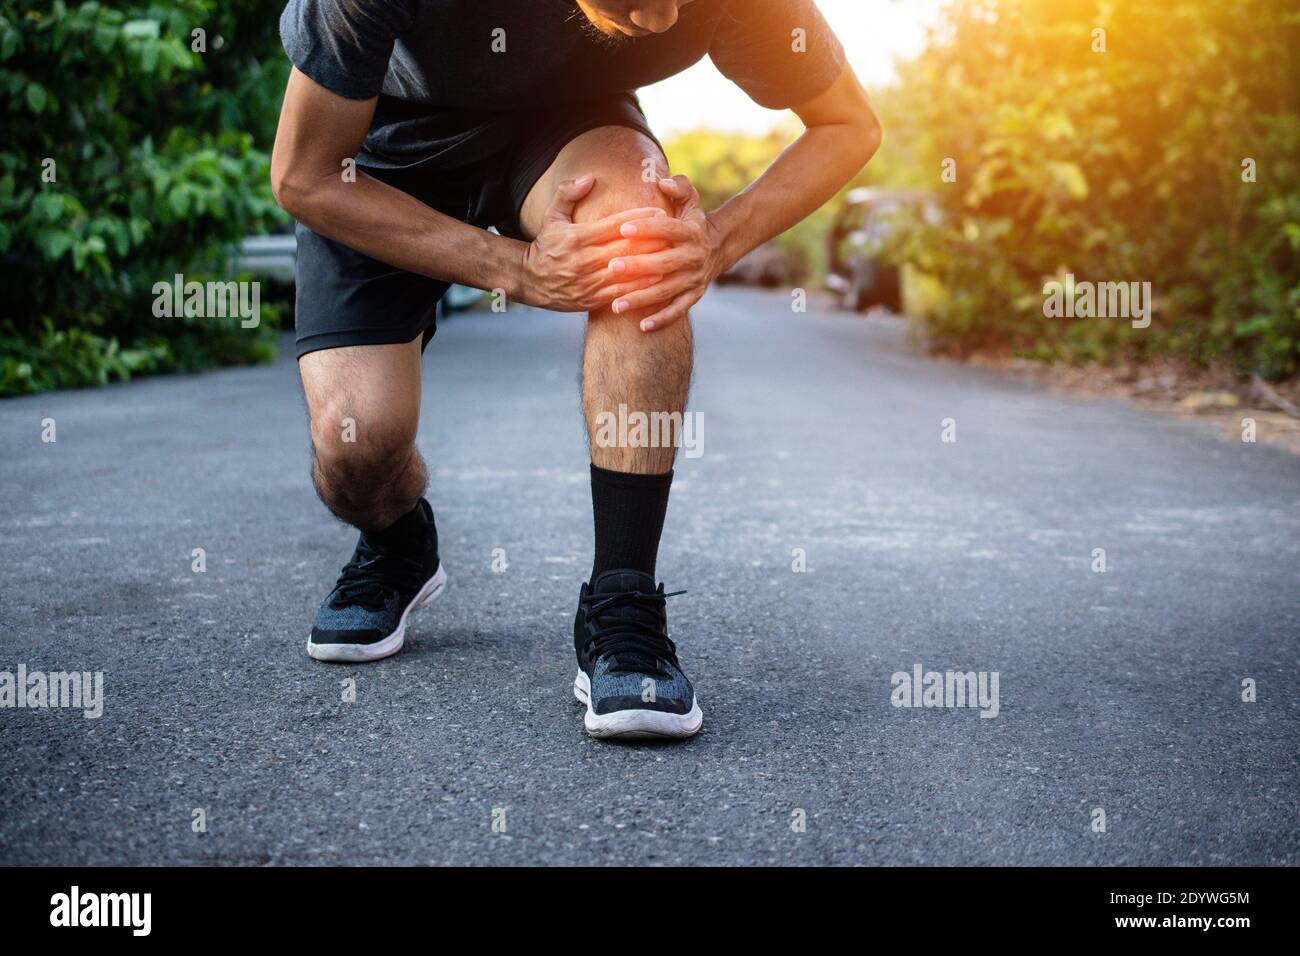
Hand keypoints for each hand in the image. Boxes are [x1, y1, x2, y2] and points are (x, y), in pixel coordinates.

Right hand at [516, 175, 667, 311]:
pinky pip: (619, 294)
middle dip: (651, 242)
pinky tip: (657, 281)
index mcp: (576, 238)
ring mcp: (588, 282)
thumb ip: (568, 193)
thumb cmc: (546, 245)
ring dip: (650, 266)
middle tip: (675, 235)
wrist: (530, 281)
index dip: (638, 219)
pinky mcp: (591, 299)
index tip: (660, 213)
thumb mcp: (552, 216)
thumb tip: (589, 177)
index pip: (613, 226)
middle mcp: (583, 261)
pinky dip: (639, 288)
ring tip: (671, 257)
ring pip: (625, 273)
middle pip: (624, 250)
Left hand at [606, 174, 727, 331]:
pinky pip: (677, 310)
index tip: (621, 228)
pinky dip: (661, 319)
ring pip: (666, 290)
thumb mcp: (691, 199)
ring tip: (615, 305)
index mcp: (690, 232)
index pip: (667, 229)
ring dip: (641, 298)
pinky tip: (641, 326)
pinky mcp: (693, 296)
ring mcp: (694, 279)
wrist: (717, 247)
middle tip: (611, 267)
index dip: (645, 228)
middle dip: (638, 265)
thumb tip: (663, 182)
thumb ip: (678, 187)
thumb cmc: (691, 221)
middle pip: (664, 262)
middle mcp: (694, 257)